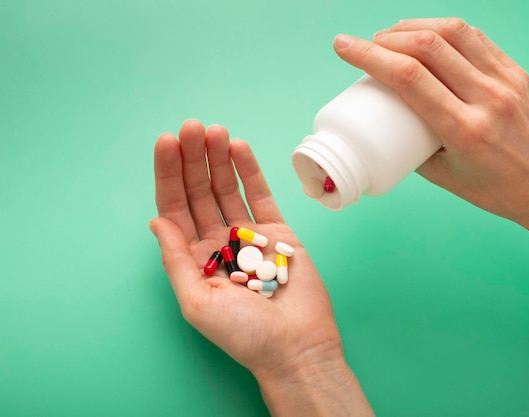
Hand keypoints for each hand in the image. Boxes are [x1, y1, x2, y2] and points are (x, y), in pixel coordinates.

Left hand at [149, 120, 373, 414]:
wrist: (296, 346)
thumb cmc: (244, 334)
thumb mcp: (196, 301)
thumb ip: (176, 259)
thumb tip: (156, 221)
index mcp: (194, 259)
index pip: (175, 208)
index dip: (169, 175)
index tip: (166, 143)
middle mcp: (218, 241)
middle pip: (199, 191)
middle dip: (194, 158)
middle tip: (191, 126)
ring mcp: (249, 234)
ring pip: (228, 188)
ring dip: (219, 158)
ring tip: (213, 130)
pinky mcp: (278, 231)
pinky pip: (260, 195)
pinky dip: (250, 171)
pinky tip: (238, 148)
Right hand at [334, 18, 528, 319]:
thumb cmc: (497, 190)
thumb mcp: (444, 177)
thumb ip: (411, 147)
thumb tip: (386, 124)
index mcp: (464, 130)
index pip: (409, 78)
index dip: (369, 56)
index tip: (344, 47)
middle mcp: (487, 99)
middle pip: (428, 47)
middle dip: (387, 38)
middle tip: (368, 44)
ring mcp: (506, 81)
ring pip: (454, 32)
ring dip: (415, 26)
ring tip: (394, 35)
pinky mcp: (516, 72)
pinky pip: (476, 38)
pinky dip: (445, 30)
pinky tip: (429, 36)